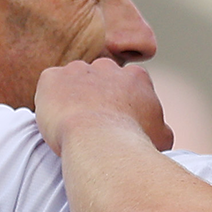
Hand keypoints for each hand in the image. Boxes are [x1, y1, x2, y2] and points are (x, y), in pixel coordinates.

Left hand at [34, 60, 174, 153]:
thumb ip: (160, 126)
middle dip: (97, 95)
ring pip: (73, 79)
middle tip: (93, 122)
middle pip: (100, 77)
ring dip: (73, 96)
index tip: (116, 121)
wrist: (100, 144)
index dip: (121, 102)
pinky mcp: (52, 78)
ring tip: (72, 123)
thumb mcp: (162, 138)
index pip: (127, 83)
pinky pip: (49, 84)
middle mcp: (107, 67)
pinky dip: (50, 99)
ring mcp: (78, 70)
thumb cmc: (133, 144)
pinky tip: (55, 119)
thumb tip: (160, 130)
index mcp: (136, 77)